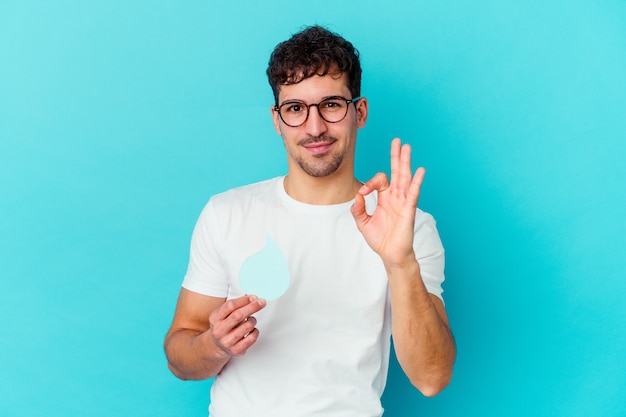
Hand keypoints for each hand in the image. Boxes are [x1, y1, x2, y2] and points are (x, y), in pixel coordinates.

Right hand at [208, 295, 265, 356]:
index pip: (230, 306)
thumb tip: (253, 299)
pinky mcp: (236, 350)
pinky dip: (255, 331)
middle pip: (238, 315)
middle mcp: (219, 331)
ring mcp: (227, 341)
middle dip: (253, 307)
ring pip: (247, 326)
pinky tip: (251, 330)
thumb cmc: (223, 326)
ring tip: (250, 320)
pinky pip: (252, 338)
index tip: (253, 297)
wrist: (216, 346)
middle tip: (262, 302)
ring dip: (253, 320)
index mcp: (215, 318)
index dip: (244, 300)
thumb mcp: (224, 314)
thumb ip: (237, 305)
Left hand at [351, 138, 424, 265]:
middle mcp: (396, 196)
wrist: (391, 254)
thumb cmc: (380, 239)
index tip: (363, 194)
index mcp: (385, 197)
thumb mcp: (363, 223)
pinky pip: (413, 193)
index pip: (380, 180)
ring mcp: (403, 202)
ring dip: (405, 162)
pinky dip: (416, 182)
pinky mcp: (409, 210)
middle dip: (396, 156)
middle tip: (398, 141)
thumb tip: (358, 196)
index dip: (370, 183)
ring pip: (405, 178)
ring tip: (407, 147)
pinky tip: (420, 171)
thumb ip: (358, 209)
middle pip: (397, 172)